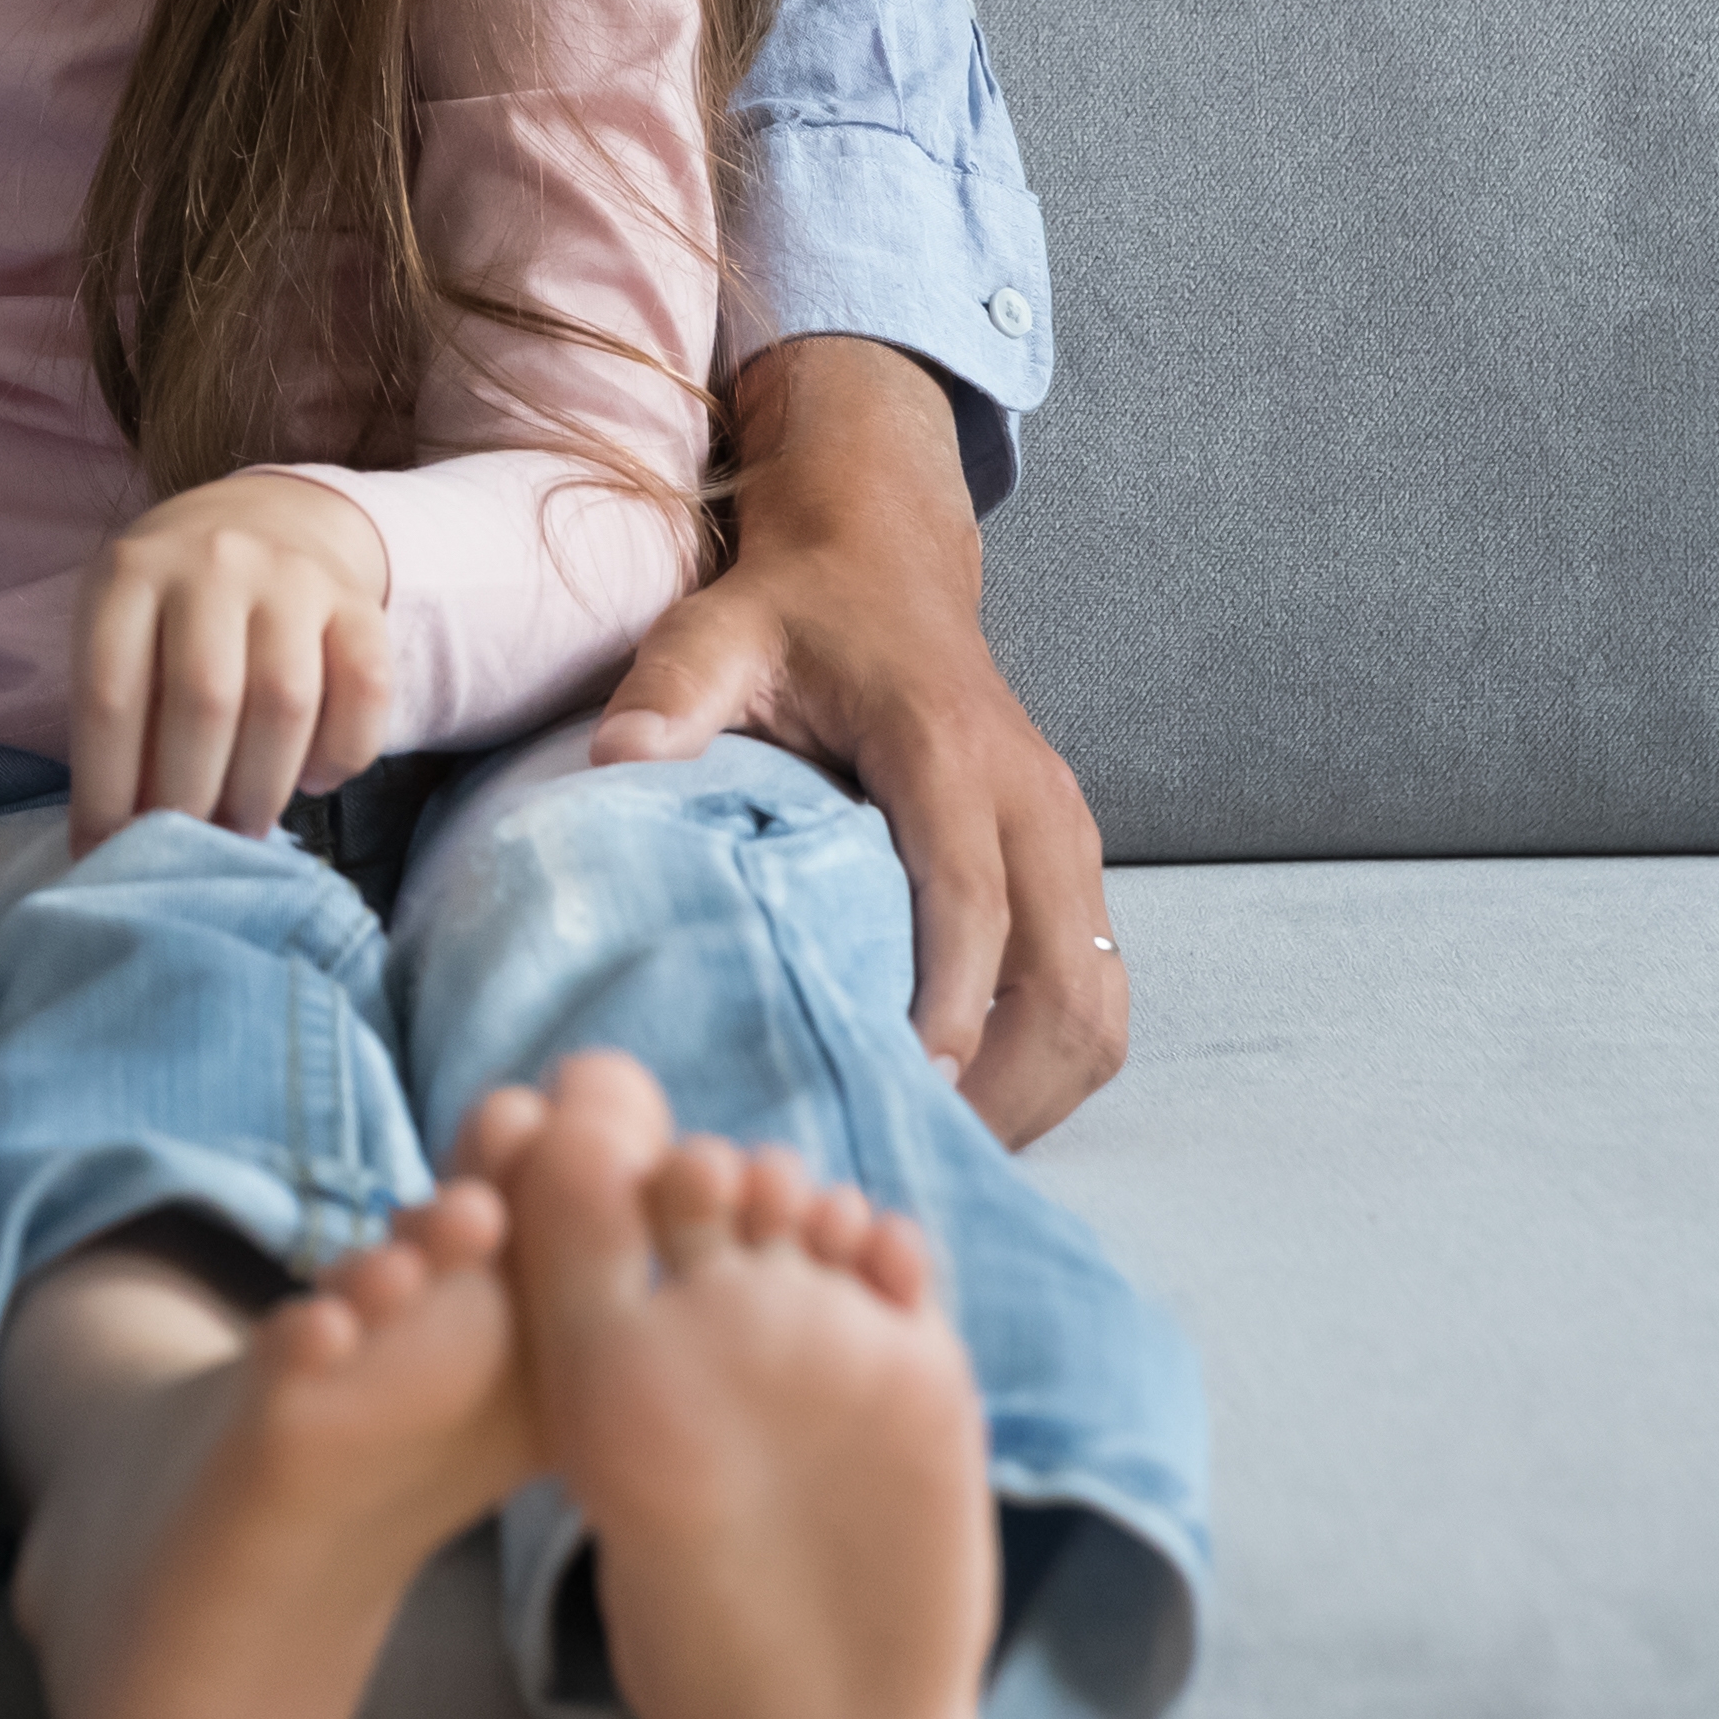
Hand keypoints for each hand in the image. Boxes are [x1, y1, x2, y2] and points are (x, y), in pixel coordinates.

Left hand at [69, 470, 393, 839]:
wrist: (272, 517)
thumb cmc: (176, 604)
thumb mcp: (123, 631)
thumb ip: (121, 719)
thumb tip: (119, 841)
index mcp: (131, 572)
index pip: (112, 696)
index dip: (107, 790)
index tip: (104, 852)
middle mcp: (214, 561)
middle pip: (205, 701)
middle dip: (190, 799)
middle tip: (187, 851)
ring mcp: (294, 576)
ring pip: (286, 702)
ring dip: (261, 790)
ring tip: (241, 829)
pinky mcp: (360, 602)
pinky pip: (368, 694)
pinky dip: (341, 757)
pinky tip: (311, 780)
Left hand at [592, 334, 1128, 1145]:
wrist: (885, 563)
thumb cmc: (792, 611)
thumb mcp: (714, 630)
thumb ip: (670, 692)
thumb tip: (618, 761)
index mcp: (946, 749)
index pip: (970, 898)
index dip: (948, 1005)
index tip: (908, 1090)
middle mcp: (1031, 798)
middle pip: (1068, 976)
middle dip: (1008, 1086)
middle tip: (911, 1156)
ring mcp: (1068, 836)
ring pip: (1100, 1000)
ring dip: (1040, 1092)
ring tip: (940, 1151)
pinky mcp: (1074, 865)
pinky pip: (1095, 988)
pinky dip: (1052, 1063)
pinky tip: (975, 1106)